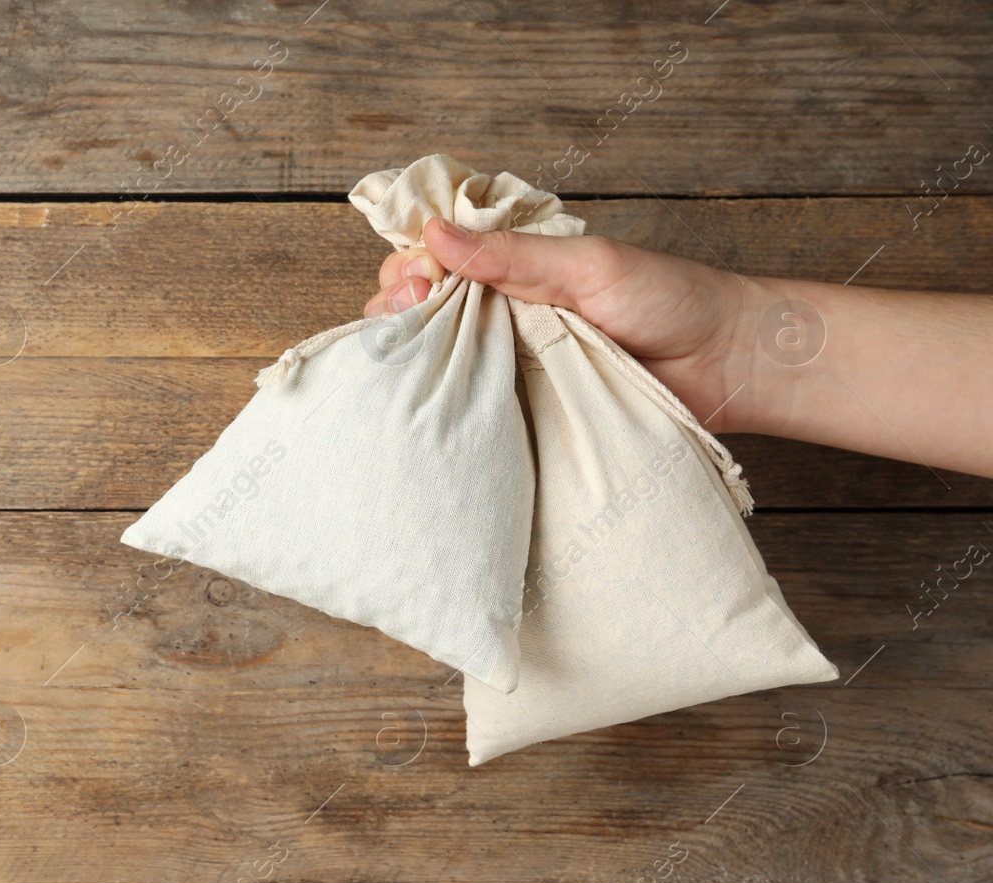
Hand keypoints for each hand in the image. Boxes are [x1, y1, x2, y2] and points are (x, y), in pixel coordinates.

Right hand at [364, 217, 764, 432]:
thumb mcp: (587, 264)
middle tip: (412, 314)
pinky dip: (446, 406)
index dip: (409, 266)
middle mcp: (501, 313)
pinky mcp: (522, 410)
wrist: (724, 365)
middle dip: (397, 311)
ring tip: (416, 359)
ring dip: (414, 359)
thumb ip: (512, 253)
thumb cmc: (669, 299)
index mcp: (513, 267)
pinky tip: (431, 406)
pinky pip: (471, 409)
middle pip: (419, 311)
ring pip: (436, 361)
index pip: (435, 259)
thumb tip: (435, 232)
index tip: (413, 280)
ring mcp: (508, 364)